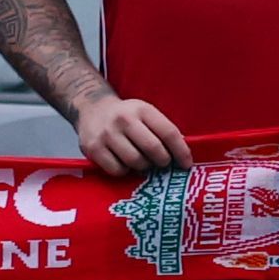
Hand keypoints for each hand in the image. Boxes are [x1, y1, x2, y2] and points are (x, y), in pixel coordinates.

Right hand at [70, 91, 190, 180]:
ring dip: (143, 167)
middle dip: (162, 161)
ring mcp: (107, 134)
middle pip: (154, 149)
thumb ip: (162, 130)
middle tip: (162, 162)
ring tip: (141, 160)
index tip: (186, 164)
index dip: (181, 151)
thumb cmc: (125, 116)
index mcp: (142, 109)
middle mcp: (124, 119)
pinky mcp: (94, 148)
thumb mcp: (144, 113)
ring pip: (136, 162)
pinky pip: (118, 170)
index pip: (168, 132)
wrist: (91, 108)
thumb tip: (183, 154)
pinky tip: (123, 162)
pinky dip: (124, 170)